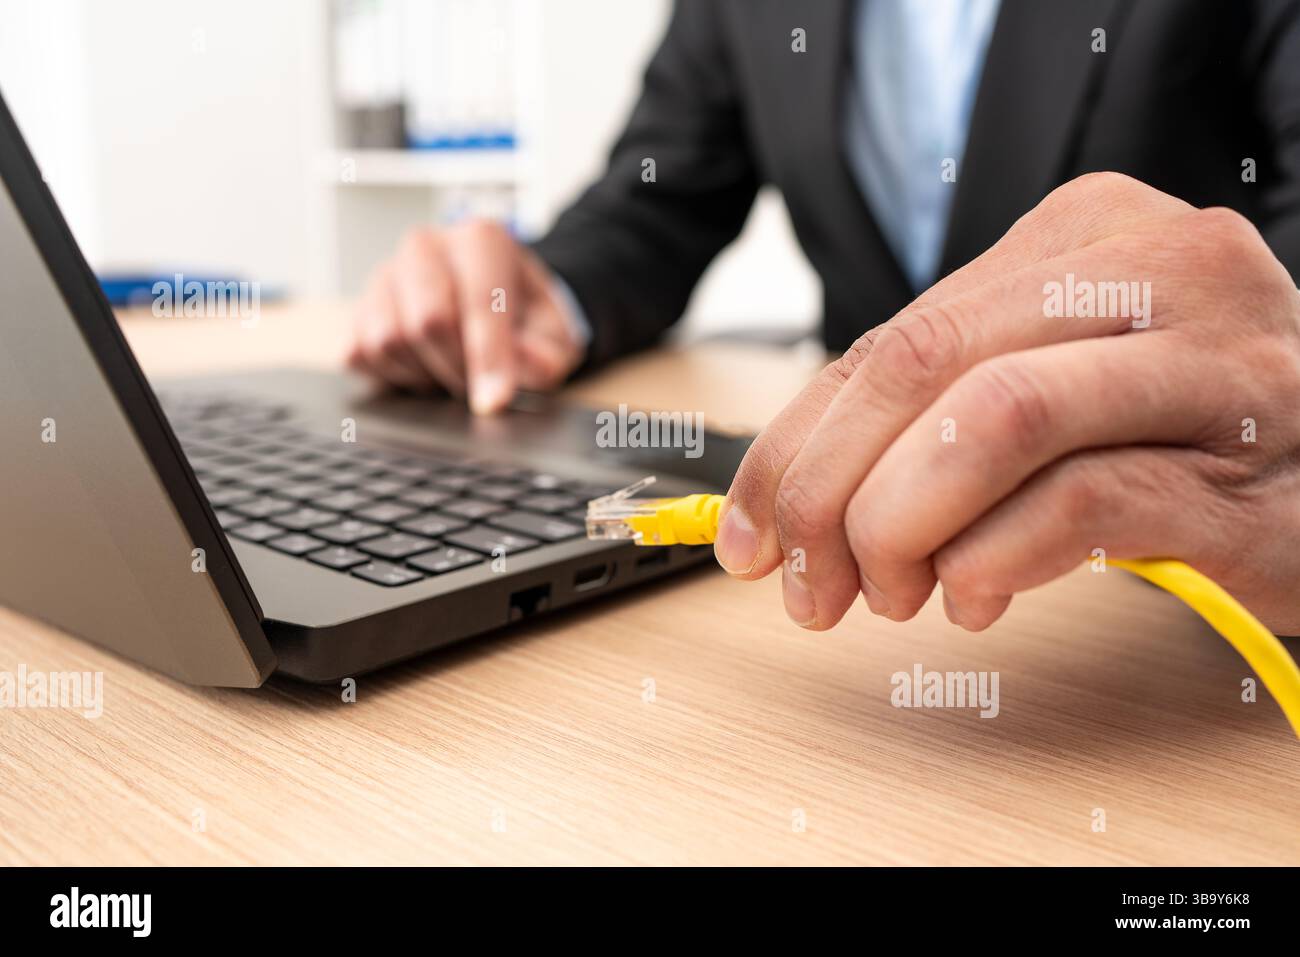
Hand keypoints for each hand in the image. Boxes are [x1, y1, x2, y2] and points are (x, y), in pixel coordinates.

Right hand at [347, 220, 586, 413]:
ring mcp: (385, 275)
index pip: (479, 301)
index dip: (488, 358)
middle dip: (455, 368)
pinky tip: (422, 369)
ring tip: (451, 371)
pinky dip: (392, 376)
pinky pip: (359, 354)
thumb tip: (523, 369)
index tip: (494, 401)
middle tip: (477, 388)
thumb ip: (545, 355)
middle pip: (427, 320)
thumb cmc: (525, 318)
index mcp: (481, 241)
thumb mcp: (554, 336)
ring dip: (423, 374)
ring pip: (388, 340)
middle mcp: (427, 247)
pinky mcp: (357, 309)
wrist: (495, 305)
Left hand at [715, 173, 1299, 634]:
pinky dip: (991, 560)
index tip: (745, 533)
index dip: (793, 449)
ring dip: (904, 526)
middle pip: (926, 369)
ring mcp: (1207, 363)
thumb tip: (784, 507)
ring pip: (995, 420)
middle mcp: (1151, 269)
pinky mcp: (1240, 469)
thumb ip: (924, 420)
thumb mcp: (1042, 388)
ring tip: (889, 592)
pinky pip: (1077, 504)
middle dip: (831, 492)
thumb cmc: (1170, 429)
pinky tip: (974, 596)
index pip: (889, 340)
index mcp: (1078, 235)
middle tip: (805, 583)